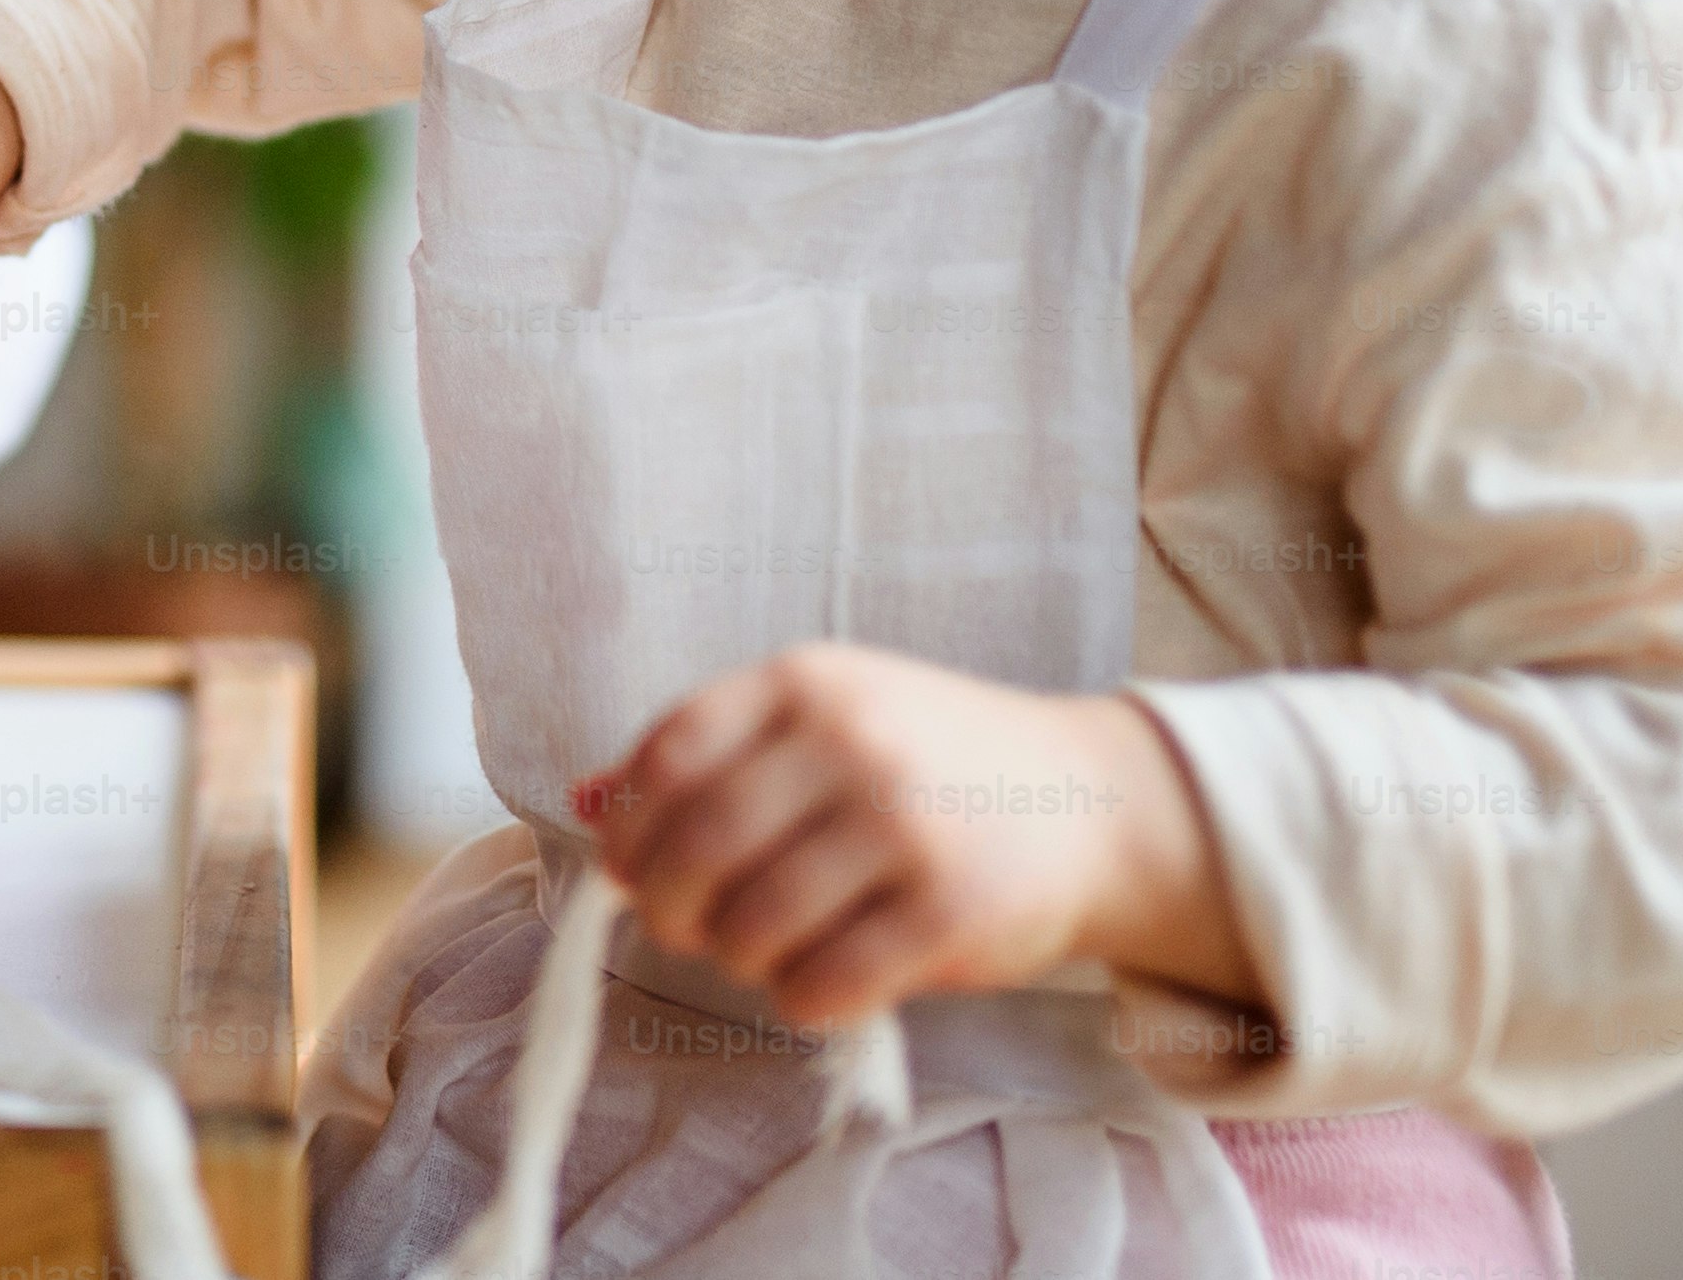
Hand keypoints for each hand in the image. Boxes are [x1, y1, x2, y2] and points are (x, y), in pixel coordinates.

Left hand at [579, 644, 1257, 1028]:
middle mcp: (849, 743)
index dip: (629, 826)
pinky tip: (819, 981)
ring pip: (754, 924)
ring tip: (763, 949)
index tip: (628, 868)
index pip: (668, 754)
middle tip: (684, 929)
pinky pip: (825, 983)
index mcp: (804, 684)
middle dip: (668, 906)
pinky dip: (799, 999)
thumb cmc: (933, 764)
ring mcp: (902, 826)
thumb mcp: (826, 722)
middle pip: (698, 845)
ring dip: (737, 957)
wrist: (1093, 803)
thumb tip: (589, 802)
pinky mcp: (948, 913)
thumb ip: (714, 758)